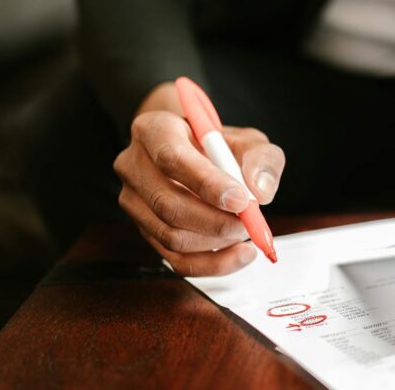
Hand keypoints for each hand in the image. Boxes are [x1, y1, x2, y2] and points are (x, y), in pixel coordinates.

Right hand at [114, 83, 284, 275]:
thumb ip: (261, 159)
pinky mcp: (143, 230)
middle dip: (216, 221)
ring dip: (216, 242)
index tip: (241, 199)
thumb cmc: (218, 144)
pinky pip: (175, 259)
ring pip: (170, 235)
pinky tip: (238, 254)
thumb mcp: (247, 139)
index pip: (171, 158)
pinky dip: (212, 263)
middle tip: (248, 223)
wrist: (196, 153)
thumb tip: (259, 192)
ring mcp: (133, 201)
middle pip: (167, 203)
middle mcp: (134, 165)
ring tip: (245, 232)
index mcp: (154, 130)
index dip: (207, 183)